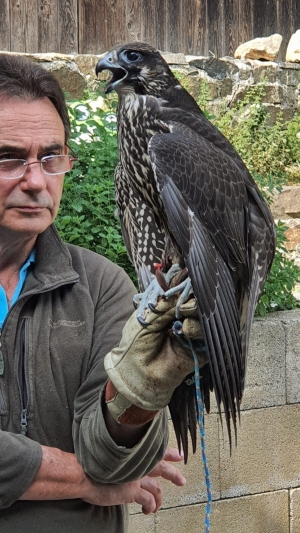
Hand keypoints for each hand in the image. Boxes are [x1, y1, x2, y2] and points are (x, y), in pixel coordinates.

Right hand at [82, 447, 184, 513]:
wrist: (84, 474)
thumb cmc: (92, 465)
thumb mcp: (111, 457)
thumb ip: (122, 460)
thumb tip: (126, 465)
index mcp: (133, 454)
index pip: (155, 451)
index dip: (168, 452)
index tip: (178, 454)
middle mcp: (137, 463)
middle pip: (161, 467)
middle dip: (173, 474)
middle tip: (181, 480)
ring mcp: (136, 477)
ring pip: (157, 488)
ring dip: (160, 499)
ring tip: (158, 506)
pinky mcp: (132, 491)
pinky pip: (149, 500)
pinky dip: (151, 506)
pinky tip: (148, 510)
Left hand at [104, 296, 197, 420]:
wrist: (136, 373)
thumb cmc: (135, 344)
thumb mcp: (147, 317)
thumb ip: (165, 303)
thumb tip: (183, 287)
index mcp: (170, 308)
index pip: (184, 292)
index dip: (186, 286)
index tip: (187, 280)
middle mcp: (184, 318)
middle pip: (198, 302)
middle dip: (193, 298)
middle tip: (182, 303)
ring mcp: (193, 333)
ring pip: (205, 316)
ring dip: (195, 311)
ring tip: (182, 315)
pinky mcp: (201, 349)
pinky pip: (207, 335)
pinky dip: (196, 328)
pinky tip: (184, 330)